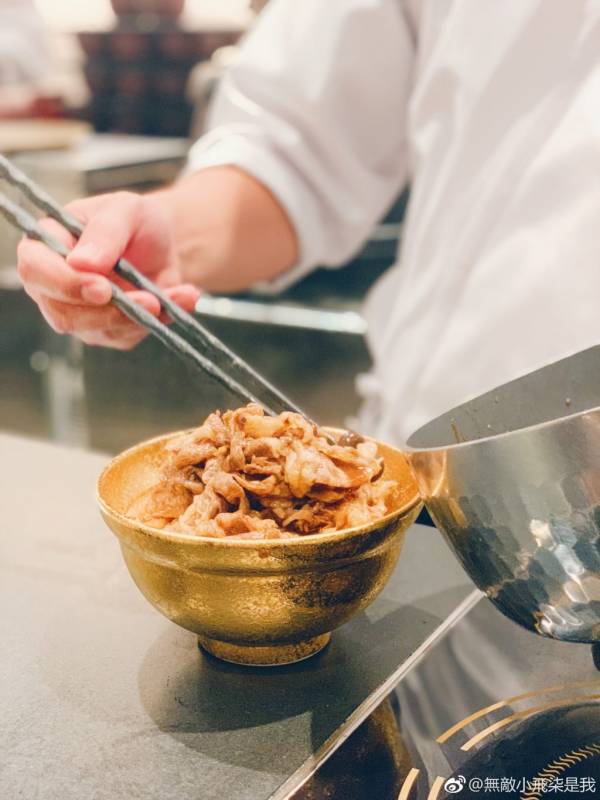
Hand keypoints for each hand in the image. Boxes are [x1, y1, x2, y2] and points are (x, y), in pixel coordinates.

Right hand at [17, 190, 199, 349]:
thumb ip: (105, 232)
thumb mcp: (126, 209)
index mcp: (44, 245)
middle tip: (145, 300)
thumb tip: (81, 263)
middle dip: (104, 312)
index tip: (101, 287)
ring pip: (95, 331)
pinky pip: (126, 336)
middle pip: (62, 313)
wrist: (160, 244)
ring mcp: (77, 313)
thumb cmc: (133, 219)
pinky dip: (156, 321)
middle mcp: (53, 285)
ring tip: (165, 299)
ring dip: (135, 319)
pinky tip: (181, 298)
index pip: (35, 269)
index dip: (64, 283)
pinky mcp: (106, 330)